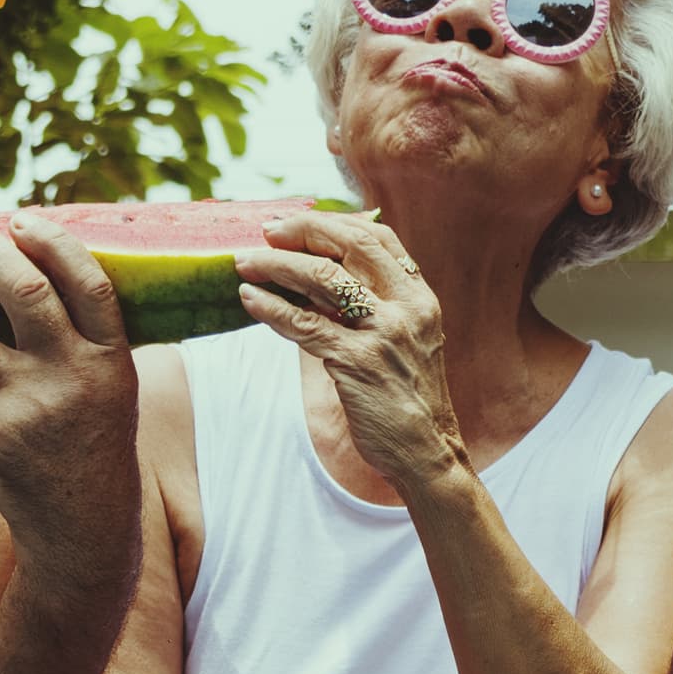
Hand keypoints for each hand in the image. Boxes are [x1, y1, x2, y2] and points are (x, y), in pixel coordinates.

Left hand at [0, 214, 144, 575]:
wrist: (86, 531)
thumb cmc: (91, 448)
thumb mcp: (107, 391)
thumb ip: (79, 341)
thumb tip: (28, 275)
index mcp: (111, 358)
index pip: (88, 280)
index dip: (53, 242)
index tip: (19, 216)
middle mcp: (73, 374)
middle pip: (24, 292)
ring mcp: (31, 405)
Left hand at [231, 212, 465, 496]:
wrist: (427, 450)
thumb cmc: (408, 397)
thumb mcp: (408, 340)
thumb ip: (376, 306)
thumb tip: (319, 280)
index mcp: (419, 297)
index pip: (378, 238)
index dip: (335, 223)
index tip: (299, 223)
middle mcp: (406, 307)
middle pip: (350, 246)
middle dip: (303, 231)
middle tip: (266, 232)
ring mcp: (383, 333)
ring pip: (323, 280)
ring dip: (277, 265)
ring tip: (244, 262)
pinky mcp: (357, 362)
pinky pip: (304, 326)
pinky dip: (272, 308)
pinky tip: (249, 299)